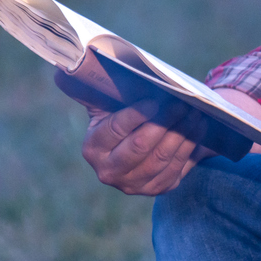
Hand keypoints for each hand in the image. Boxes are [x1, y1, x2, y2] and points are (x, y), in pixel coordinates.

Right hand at [81, 98, 211, 195]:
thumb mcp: (101, 102)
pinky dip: (190, 146)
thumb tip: (61, 71)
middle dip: (164, 124)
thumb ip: (84, 87)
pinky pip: (178, 168)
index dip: (136, 115)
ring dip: (182, 134)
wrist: (141, 140)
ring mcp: (135, 185)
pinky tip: (198, 127)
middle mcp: (110, 172)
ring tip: (194, 112)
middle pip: (141, 147)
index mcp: (92, 149)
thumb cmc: (119, 113)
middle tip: (182, 103)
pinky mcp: (158, 189)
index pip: (115, 130)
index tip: (156, 100)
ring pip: (162, 158)